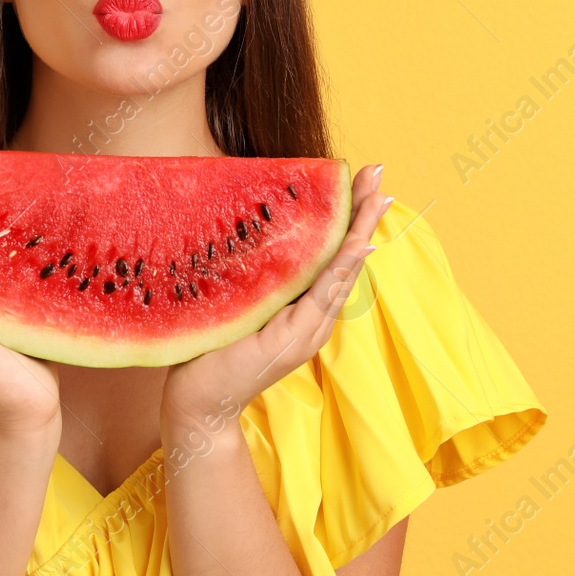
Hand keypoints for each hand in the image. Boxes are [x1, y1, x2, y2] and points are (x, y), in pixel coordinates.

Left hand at [160, 163, 390, 433]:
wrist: (196, 402)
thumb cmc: (210, 346)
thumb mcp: (237, 298)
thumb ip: (256, 270)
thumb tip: (256, 223)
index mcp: (301, 306)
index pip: (333, 254)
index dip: (351, 218)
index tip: (364, 180)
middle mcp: (312, 318)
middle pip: (346, 258)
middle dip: (363, 214)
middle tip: (378, 173)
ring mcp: (306, 331)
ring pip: (341, 273)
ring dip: (360, 232)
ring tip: (377, 197)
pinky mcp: (292, 341)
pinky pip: (322, 297)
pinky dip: (342, 268)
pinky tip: (356, 245)